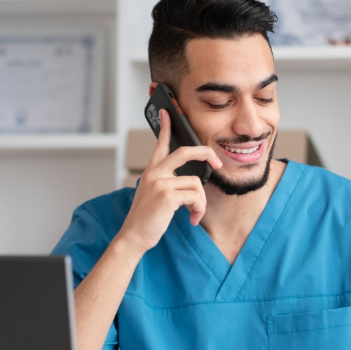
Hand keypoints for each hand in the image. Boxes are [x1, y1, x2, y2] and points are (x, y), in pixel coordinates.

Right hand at [116, 110, 221, 253]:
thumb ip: (167, 184)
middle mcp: (154, 174)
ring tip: (194, 213)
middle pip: (185, 153)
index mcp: (151, 172)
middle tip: (217, 163)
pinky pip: (196, 196)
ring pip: (196, 183)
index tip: (168, 113)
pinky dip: (198, 209)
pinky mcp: (167, 195)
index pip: (160, 145)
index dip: (166, 128)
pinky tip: (191, 219)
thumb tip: (193, 184)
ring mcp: (160, 183)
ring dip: (201, 202)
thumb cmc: (146, 219)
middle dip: (206, 155)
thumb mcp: (153, 196)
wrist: (133, 236)